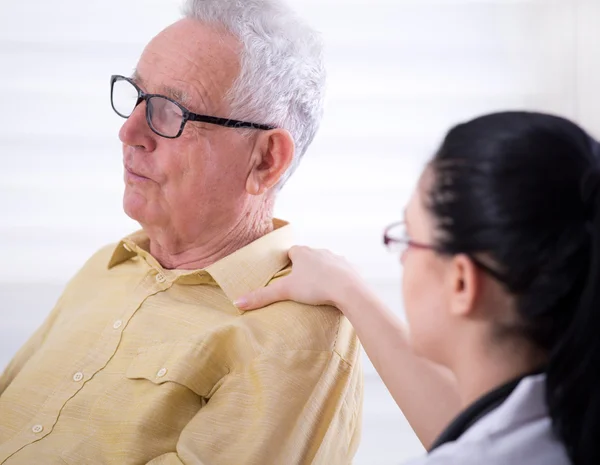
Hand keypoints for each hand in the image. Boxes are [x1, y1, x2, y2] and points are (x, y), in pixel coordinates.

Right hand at [234, 245, 361, 309]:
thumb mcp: (286, 291)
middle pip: (308, 256)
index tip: (285, 273)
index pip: (291, 252)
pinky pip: (341, 272)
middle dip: (304, 267)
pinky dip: (337, 278)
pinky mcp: (350, 268)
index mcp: (303, 252)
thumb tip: (237, 302)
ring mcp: (336, 258)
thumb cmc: (316, 287)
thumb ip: (262, 296)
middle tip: (299, 283)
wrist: (349, 290)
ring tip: (317, 289)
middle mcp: (320, 251)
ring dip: (321, 272)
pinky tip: (335, 291)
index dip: (287, 261)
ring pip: (325, 262)